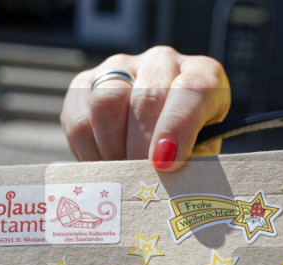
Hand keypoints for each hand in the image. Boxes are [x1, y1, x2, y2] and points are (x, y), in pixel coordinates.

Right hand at [61, 46, 229, 169]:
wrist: (160, 145)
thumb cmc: (188, 154)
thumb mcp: (201, 160)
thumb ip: (191, 166)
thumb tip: (167, 182)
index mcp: (203, 75)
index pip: (192, 89)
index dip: (177, 126)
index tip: (166, 162)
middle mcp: (162, 63)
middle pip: (145, 98)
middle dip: (141, 148)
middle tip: (140, 182)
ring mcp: (122, 68)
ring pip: (106, 103)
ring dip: (113, 149)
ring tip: (123, 175)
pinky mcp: (86, 84)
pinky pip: (79, 119)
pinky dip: (89, 152)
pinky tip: (105, 166)